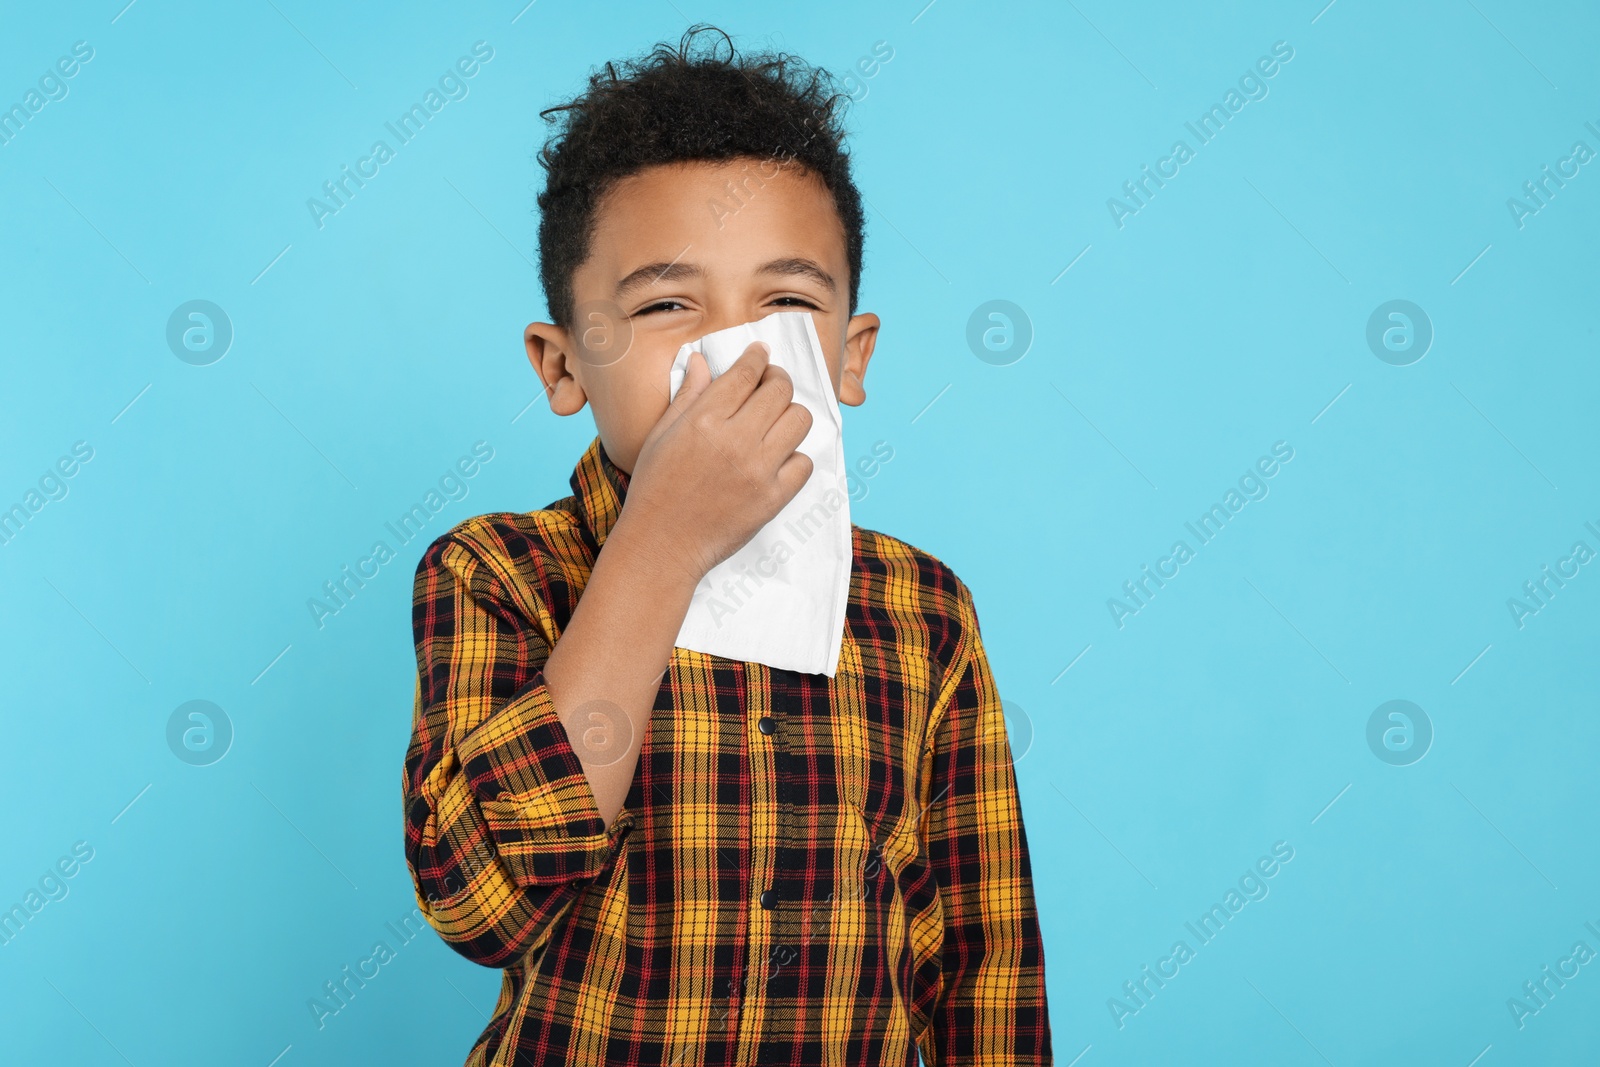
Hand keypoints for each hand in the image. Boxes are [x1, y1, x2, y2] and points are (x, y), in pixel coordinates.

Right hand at [620, 342, 813, 578]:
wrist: (661, 544)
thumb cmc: (655, 488)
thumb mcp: (661, 435)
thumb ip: (687, 396)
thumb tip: (702, 360)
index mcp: (703, 420)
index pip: (746, 373)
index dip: (758, 357)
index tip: (761, 354)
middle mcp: (734, 441)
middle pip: (780, 390)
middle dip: (777, 380)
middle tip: (770, 385)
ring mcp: (758, 470)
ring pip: (799, 420)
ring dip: (790, 415)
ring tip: (775, 422)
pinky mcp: (773, 498)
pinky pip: (804, 463)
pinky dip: (795, 458)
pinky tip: (776, 460)